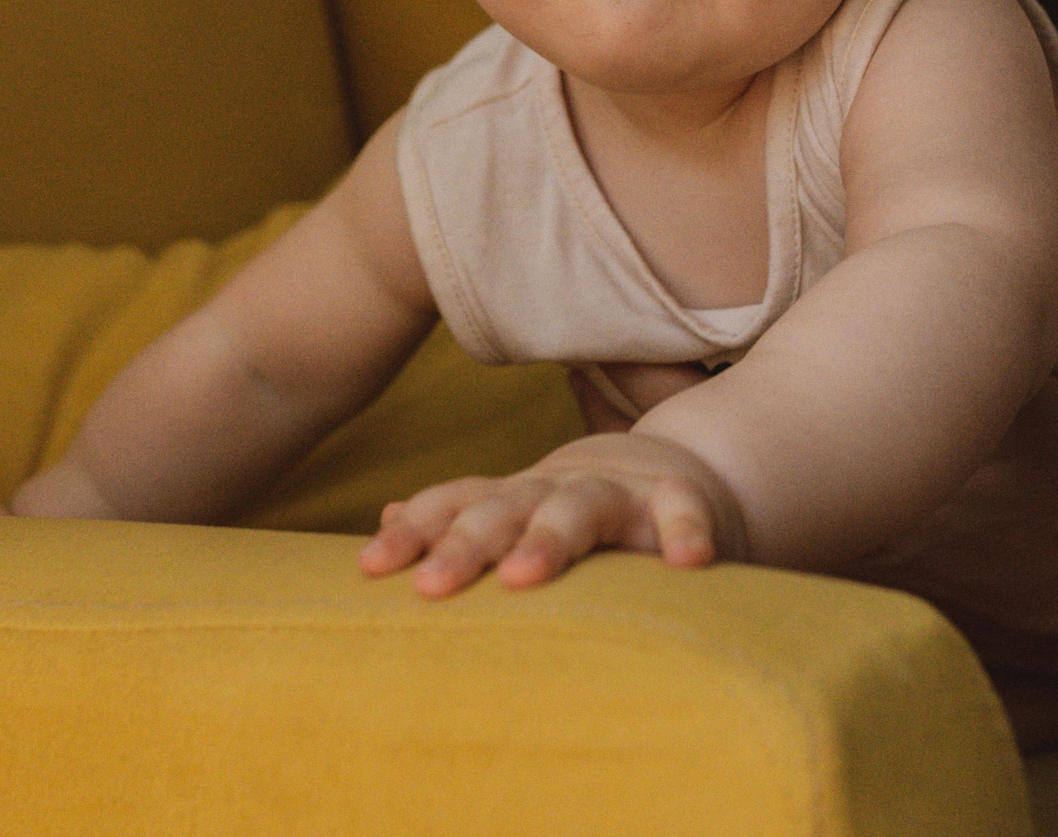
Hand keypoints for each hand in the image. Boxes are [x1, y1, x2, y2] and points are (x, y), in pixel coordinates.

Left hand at [358, 433, 741, 597]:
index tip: (369, 568)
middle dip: (465, 544)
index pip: (457, 505)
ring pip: (581, 507)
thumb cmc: (584, 509)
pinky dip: (685, 532)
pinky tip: (685, 563)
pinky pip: (683, 512)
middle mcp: (561, 488)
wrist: (687, 471)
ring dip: (549, 538)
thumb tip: (387, 515)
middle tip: (429, 586)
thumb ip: (461, 516)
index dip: (415, 532)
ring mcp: (622, 492)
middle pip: (505, 510)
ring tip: (522, 576)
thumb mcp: (522, 509)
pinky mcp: (683, 500)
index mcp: (517, 497)